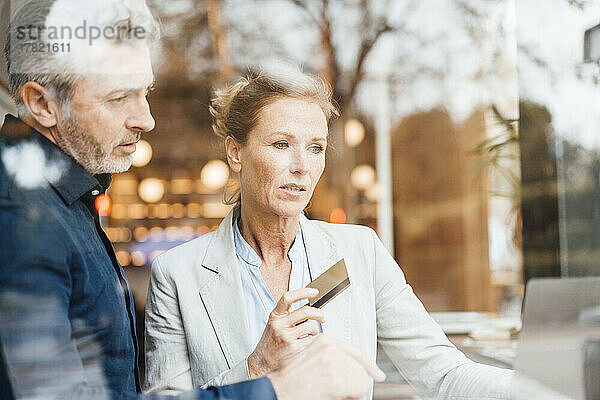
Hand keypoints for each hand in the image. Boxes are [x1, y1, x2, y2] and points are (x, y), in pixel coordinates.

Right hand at [247, 287, 323, 377]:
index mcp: (275, 316)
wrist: (262, 361)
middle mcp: (279, 324)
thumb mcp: (275, 324)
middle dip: (318, 313)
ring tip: (310, 333)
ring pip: (311, 326)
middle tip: (322, 317)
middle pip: (305, 311)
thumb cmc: (271, 342)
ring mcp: (286, 336)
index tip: (314, 292)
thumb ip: (288, 315)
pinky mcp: (293, 348)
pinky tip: (305, 342)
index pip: (288, 298)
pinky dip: (311, 340)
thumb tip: (308, 306)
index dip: (303, 292)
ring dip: (315, 330)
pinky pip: (310, 339)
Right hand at [268, 334, 385, 399]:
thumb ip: (331, 357)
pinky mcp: (338, 381)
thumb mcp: (312, 358)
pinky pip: (359, 389)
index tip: (378, 374)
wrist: (279, 390)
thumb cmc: (293, 379)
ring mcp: (335, 364)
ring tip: (332, 392)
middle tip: (338, 390)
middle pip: (359, 368)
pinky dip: (352, 396)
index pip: (356, 352)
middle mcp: (332, 349)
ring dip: (352, 390)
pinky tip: (336, 396)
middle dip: (354, 382)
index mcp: (326, 341)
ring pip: (361, 380)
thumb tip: (352, 368)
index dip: (369, 365)